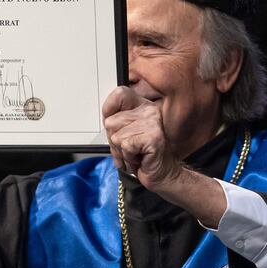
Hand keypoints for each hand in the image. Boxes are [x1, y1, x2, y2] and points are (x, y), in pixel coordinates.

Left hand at [102, 86, 227, 226]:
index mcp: (141, 106)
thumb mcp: (123, 134)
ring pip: (116, 136)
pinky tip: (139, 157)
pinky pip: (126, 146)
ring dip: (121, 151)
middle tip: (129, 147)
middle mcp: (149, 110)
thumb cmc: (141, 155)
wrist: (160, 173)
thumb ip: (114, 123)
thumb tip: (106, 118)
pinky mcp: (153, 137)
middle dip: (114, 141)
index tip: (115, 126)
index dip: (109, 110)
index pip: (119, 94)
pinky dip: (127, 157)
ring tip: (134, 153)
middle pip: (111, 122)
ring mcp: (152, 123)